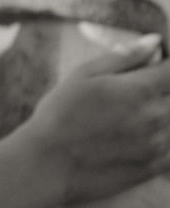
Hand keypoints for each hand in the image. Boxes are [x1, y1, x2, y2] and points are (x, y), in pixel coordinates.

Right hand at [22, 33, 169, 207]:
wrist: (48, 163)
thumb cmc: (60, 113)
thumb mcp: (85, 74)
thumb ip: (124, 58)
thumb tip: (154, 41)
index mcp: (140, 89)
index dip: (166, 62)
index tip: (156, 62)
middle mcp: (156, 116)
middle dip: (163, 86)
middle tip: (137, 87)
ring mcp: (158, 144)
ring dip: (163, 109)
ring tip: (132, 110)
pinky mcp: (154, 167)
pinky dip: (165, 135)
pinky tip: (144, 132)